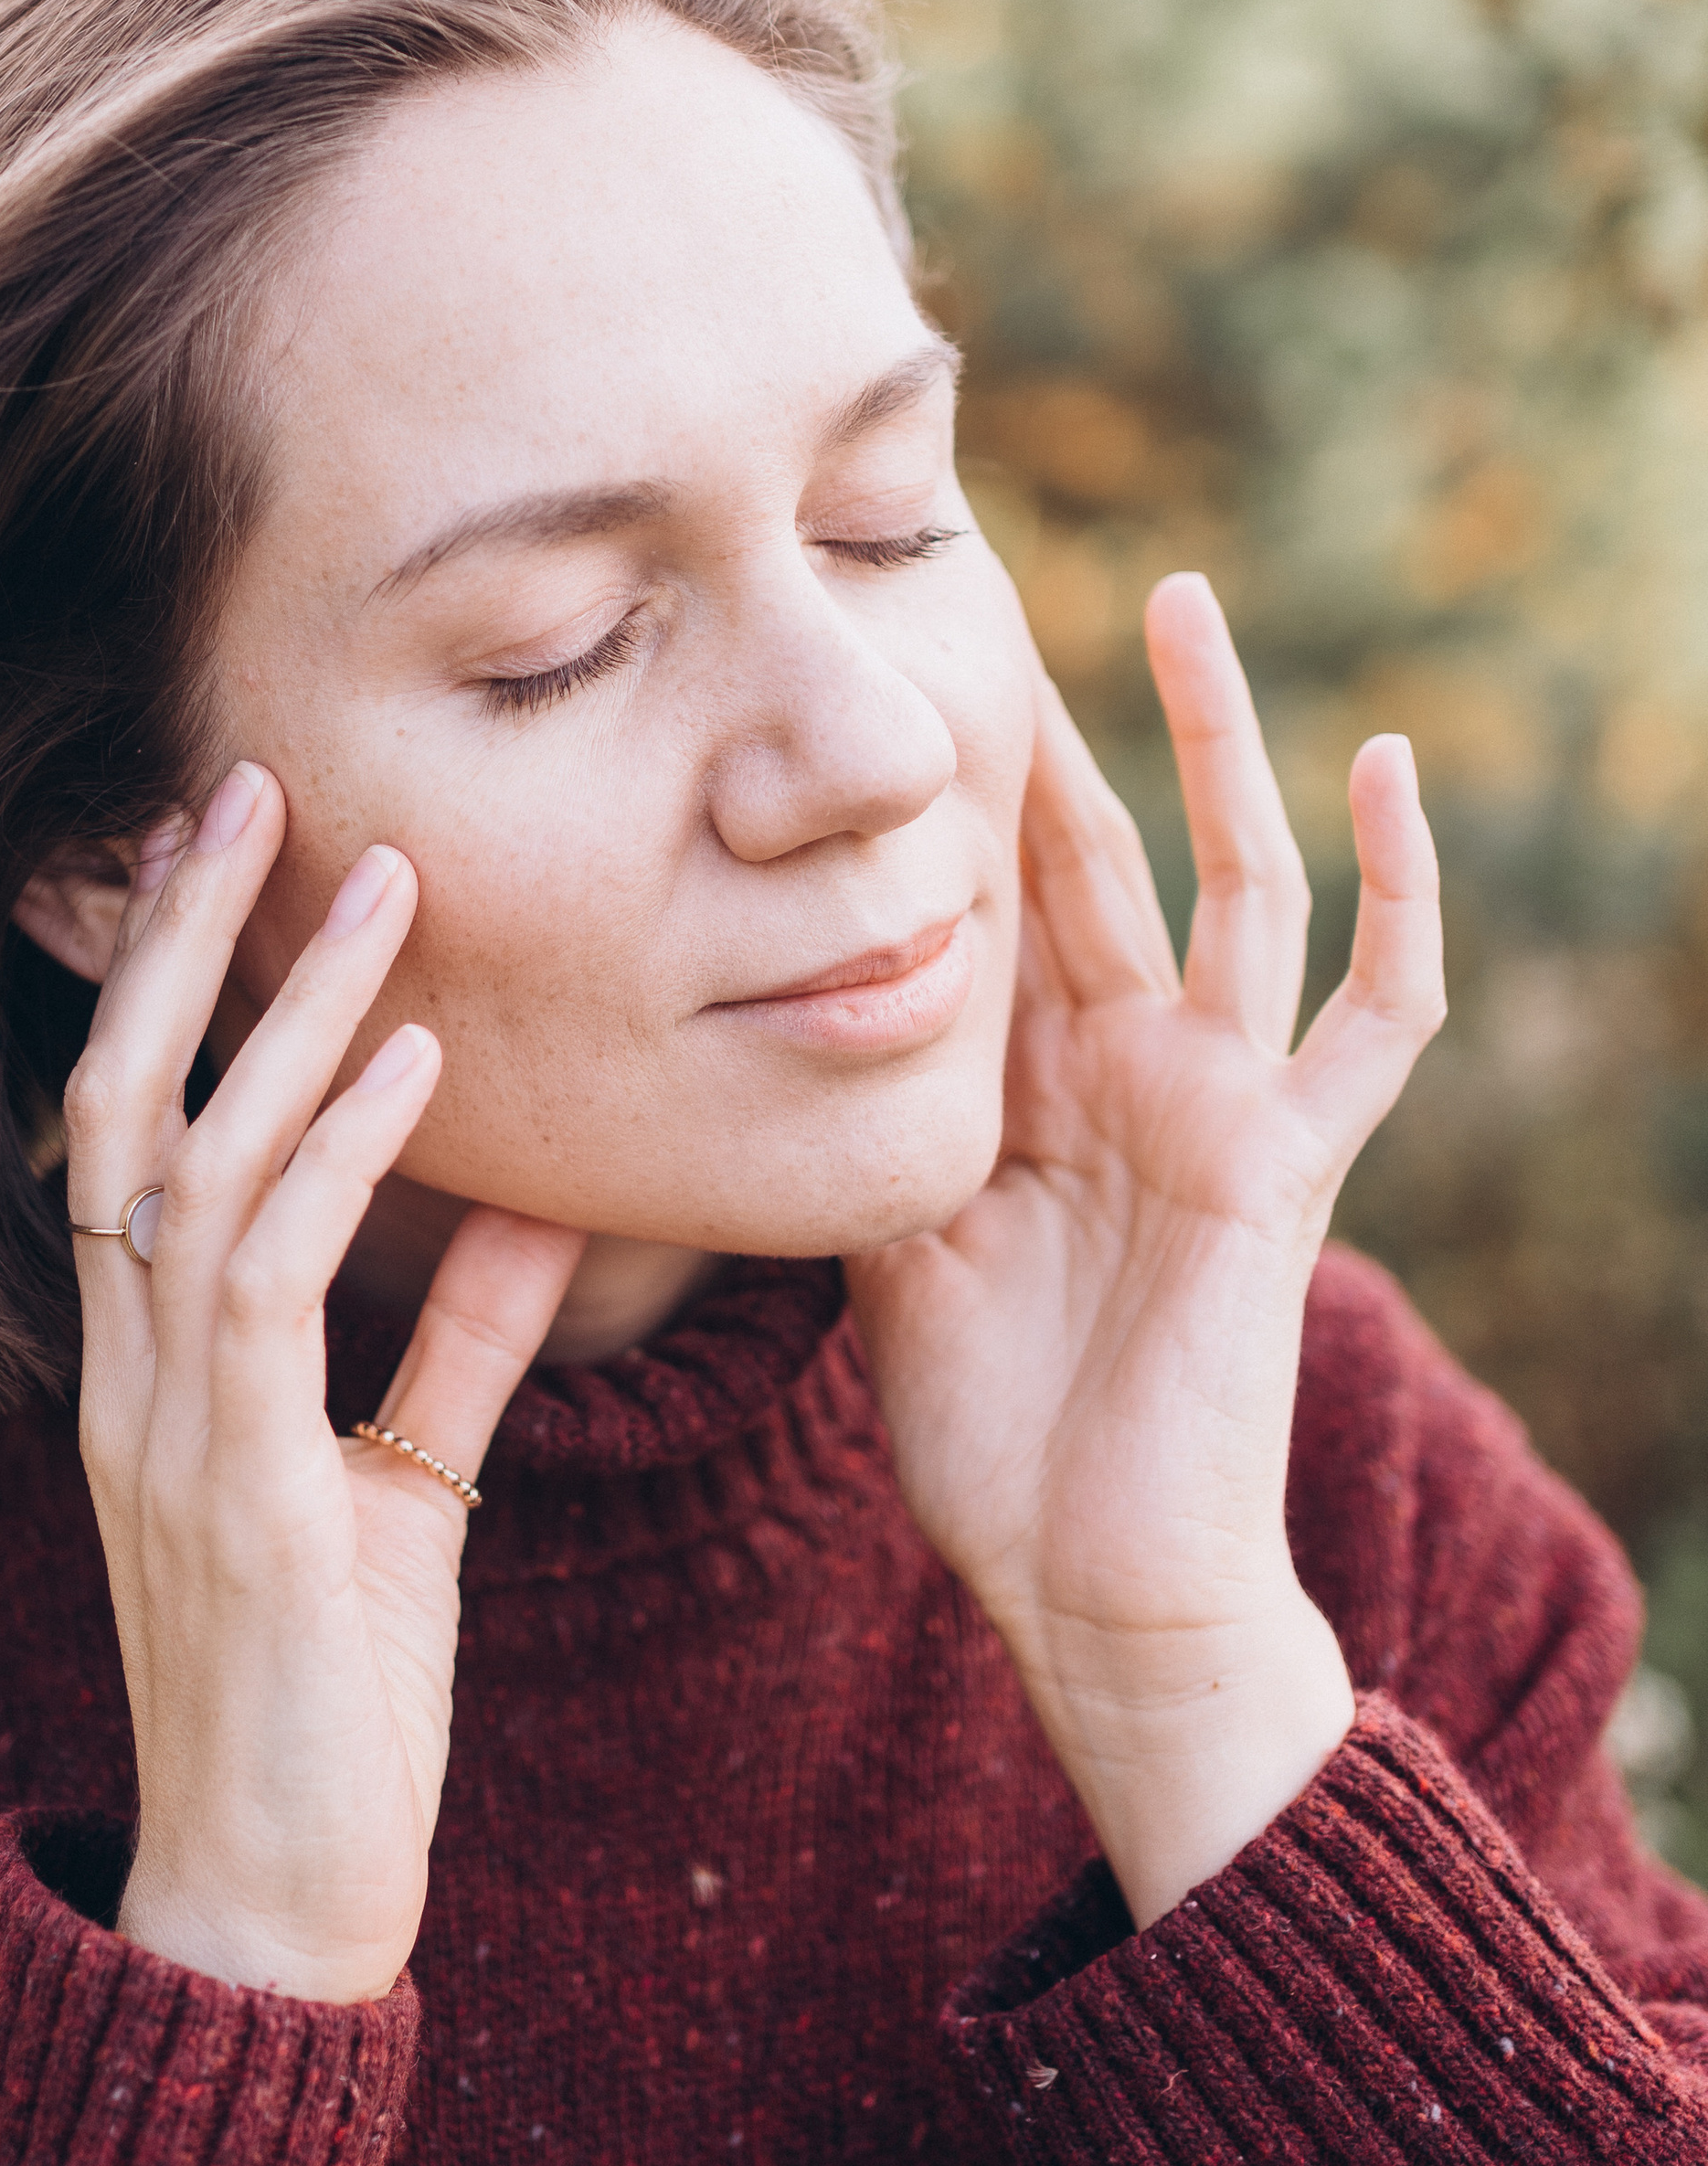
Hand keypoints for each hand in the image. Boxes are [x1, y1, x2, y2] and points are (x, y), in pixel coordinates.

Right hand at [63, 761, 585, 2002]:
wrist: (275, 1914)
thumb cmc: (331, 1709)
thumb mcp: (400, 1497)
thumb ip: (446, 1352)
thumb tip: (525, 1208)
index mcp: (154, 1373)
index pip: (133, 1128)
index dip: (169, 982)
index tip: (229, 845)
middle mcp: (129, 1381)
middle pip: (121, 1103)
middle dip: (180, 940)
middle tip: (249, 783)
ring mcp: (163, 1436)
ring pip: (187, 1165)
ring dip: (280, 1013)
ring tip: (375, 880)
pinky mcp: (239, 1499)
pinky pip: (265, 1285)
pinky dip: (336, 1158)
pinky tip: (414, 1066)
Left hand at [846, 574, 1445, 1923]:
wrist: (1091, 1586)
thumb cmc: (991, 1446)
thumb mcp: (888, 1258)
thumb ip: (865, 1134)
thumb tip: (767, 1030)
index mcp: (1027, 1092)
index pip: (987, 904)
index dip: (946, 798)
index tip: (883, 683)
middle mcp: (1126, 1073)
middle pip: (1090, 859)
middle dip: (1052, 728)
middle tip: (1001, 578)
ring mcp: (1217, 1107)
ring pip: (1231, 883)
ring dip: (1214, 745)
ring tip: (1181, 601)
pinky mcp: (1287, 1164)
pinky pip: (1370, 1016)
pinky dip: (1399, 898)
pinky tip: (1389, 771)